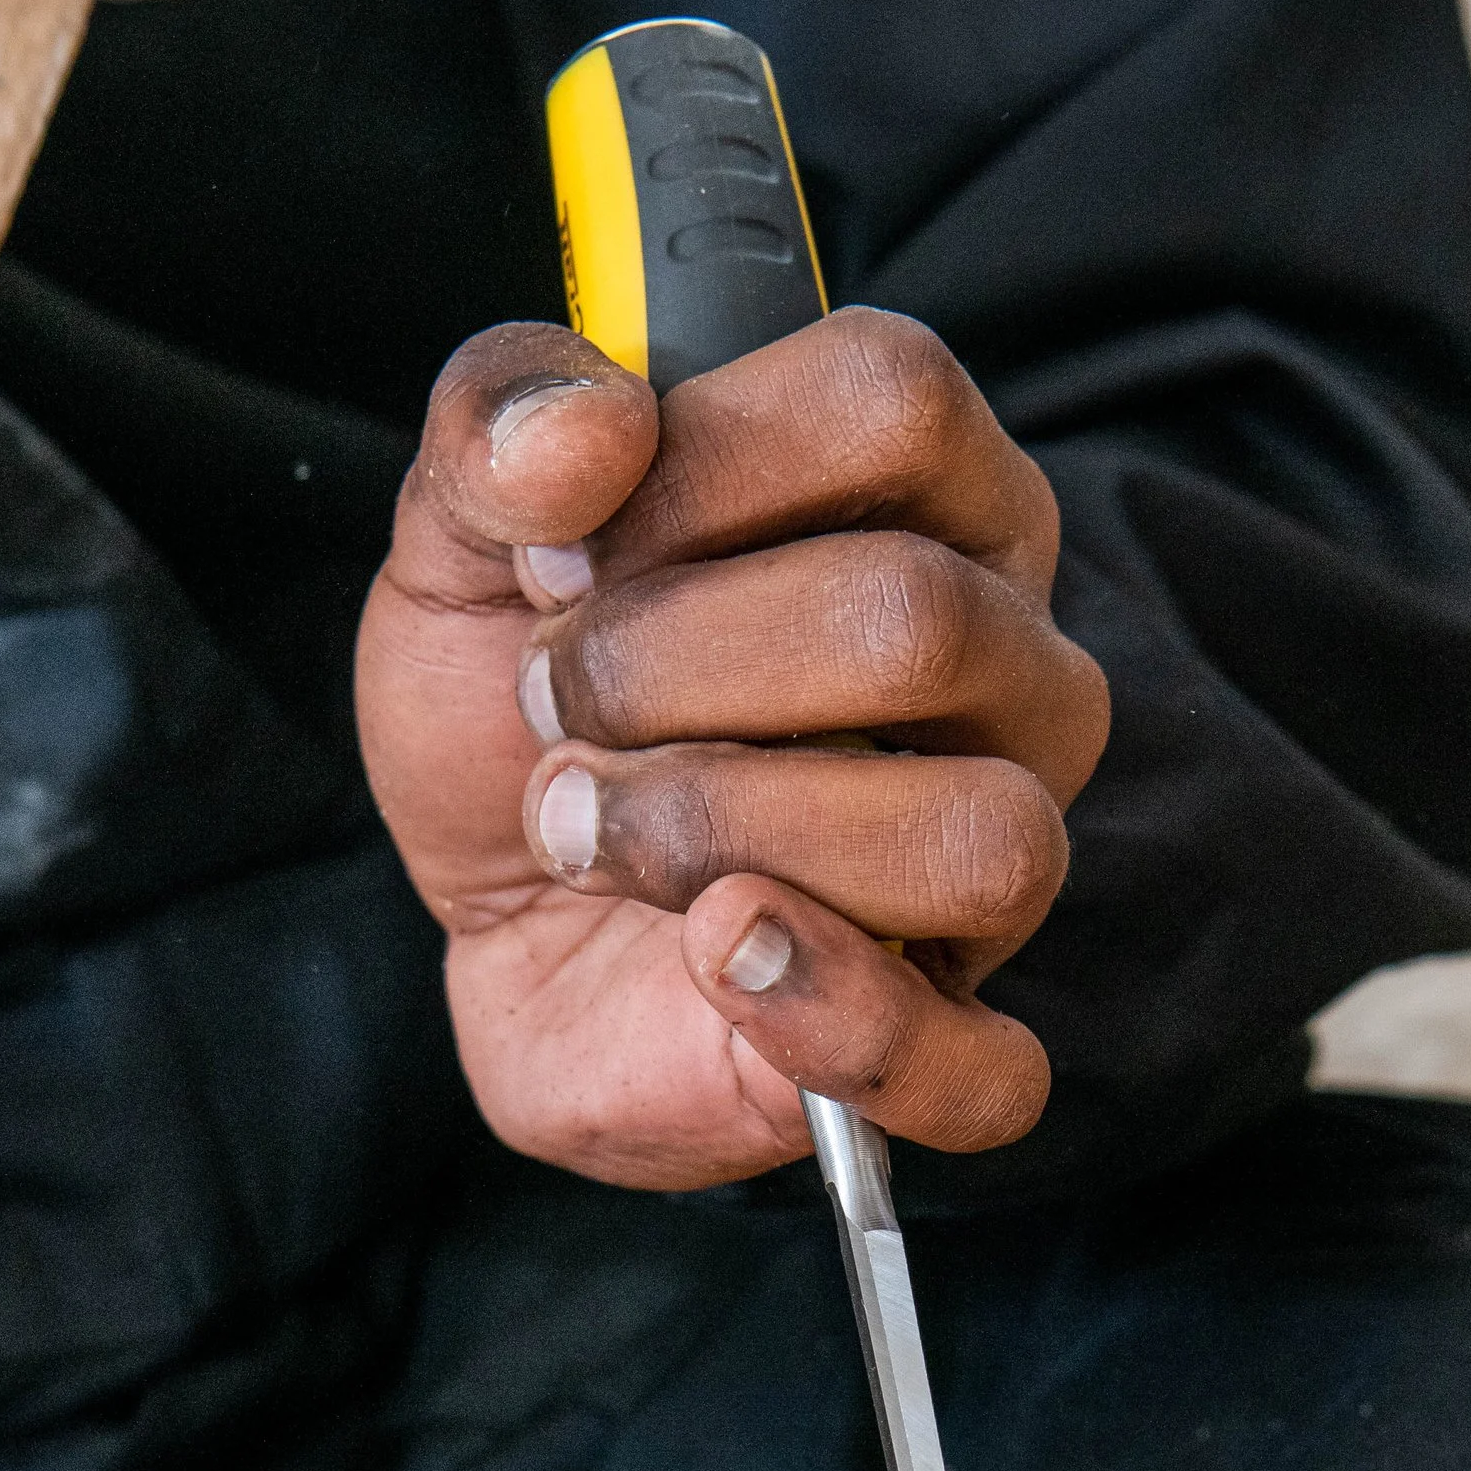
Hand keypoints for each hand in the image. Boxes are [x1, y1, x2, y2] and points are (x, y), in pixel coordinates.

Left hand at [356, 307, 1108, 1188]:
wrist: (502, 911)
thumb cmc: (531, 708)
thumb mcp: (463, 541)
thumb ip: (497, 436)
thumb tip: (586, 418)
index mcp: (927, 500)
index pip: (899, 401)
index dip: (702, 463)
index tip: (568, 548)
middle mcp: (1008, 670)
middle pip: (921, 621)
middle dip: (671, 669)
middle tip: (553, 709)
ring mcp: (999, 862)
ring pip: (977, 838)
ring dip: (725, 830)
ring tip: (589, 830)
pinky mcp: (949, 1042)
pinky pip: (987, 1069)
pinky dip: (837, 1015)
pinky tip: (714, 952)